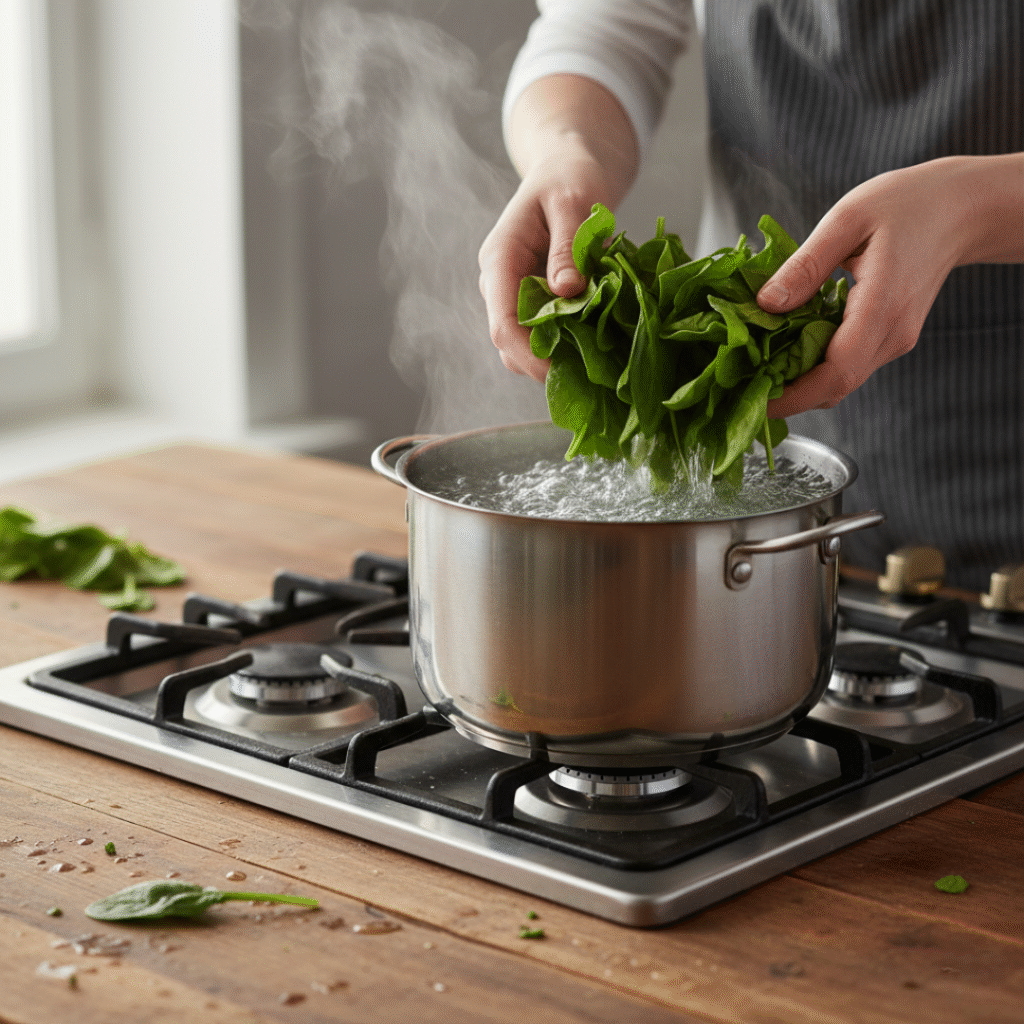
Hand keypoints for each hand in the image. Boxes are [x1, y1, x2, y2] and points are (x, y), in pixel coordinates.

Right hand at [478, 75, 638, 381]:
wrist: (568, 166)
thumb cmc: (570, 176)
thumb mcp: (574, 202)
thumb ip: (567, 247)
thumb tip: (566, 291)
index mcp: (501, 258)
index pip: (503, 323)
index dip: (529, 354)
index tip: (562, 372)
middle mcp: (500, 282)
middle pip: (510, 342)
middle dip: (544, 362)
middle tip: (591, 373)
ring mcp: (514, 293)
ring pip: (524, 343)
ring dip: (556, 356)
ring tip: (596, 361)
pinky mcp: (534, 299)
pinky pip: (543, 332)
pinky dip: (566, 343)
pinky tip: (595, 345)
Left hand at [758, 154, 1023, 417]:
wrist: (960, 208)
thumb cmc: (908, 203)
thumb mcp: (848, 219)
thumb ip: (806, 265)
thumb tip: (766, 304)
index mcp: (881, 307)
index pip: (836, 373)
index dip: (793, 397)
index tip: (756, 403)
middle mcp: (892, 334)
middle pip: (835, 387)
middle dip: (789, 397)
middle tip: (743, 388)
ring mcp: (894, 340)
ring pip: (841, 381)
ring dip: (800, 383)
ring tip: (756, 370)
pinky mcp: (890, 337)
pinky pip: (849, 364)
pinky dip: (816, 366)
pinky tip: (786, 349)